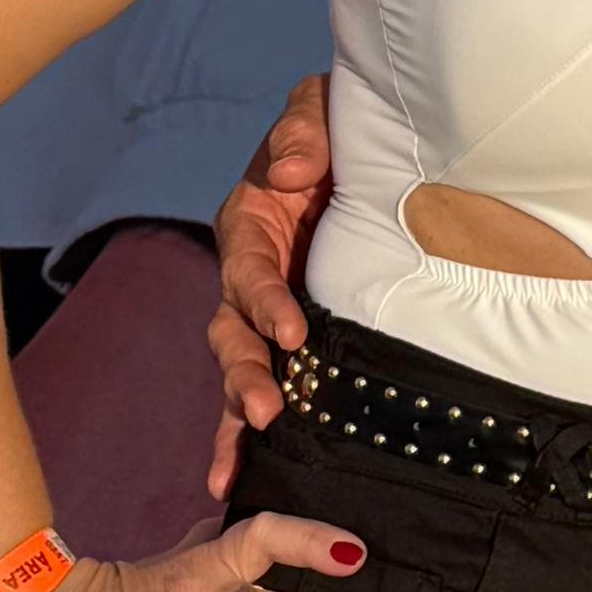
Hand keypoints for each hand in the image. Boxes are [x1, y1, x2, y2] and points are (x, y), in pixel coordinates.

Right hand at [207, 74, 333, 496]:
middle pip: (231, 330)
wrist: (360, 146)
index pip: (250, 268)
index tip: (291, 333)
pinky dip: (241, 433)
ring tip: (251, 448)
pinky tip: (233, 481)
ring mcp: (262, 310)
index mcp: (251, 223)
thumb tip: (288, 172)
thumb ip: (303, 130)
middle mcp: (247, 273)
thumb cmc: (335, 127)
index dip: (265, 301)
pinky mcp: (283, 338)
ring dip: (241, 408)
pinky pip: (260, 385)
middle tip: (266, 411)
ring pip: (238, 366)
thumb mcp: (319, 110)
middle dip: (244, 374)